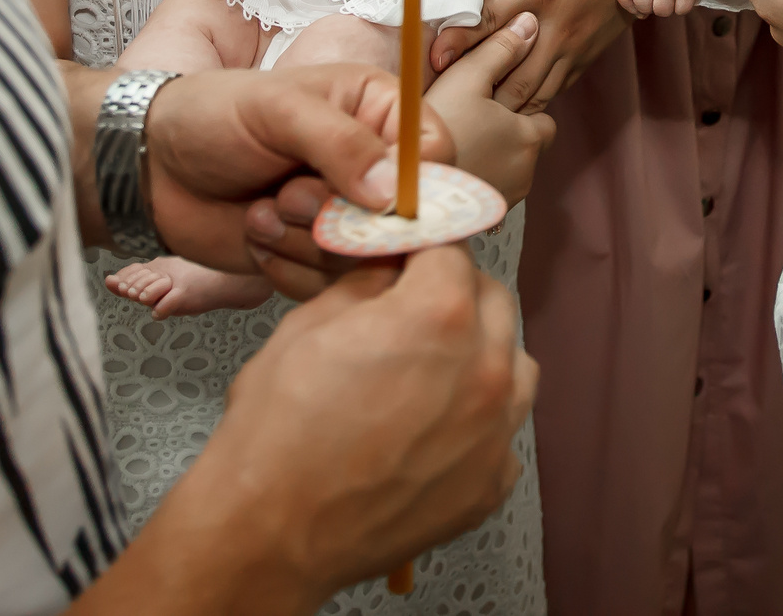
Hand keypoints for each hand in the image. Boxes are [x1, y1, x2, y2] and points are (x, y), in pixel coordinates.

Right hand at [130, 246, 535, 609]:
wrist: (269, 530)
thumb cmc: (277, 428)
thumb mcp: (309, 324)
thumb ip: (368, 284)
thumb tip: (392, 269)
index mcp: (439, 314)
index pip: (452, 251)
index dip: (423, 251)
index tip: (409, 260)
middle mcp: (484, 368)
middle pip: (492, 302)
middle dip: (456, 295)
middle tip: (414, 311)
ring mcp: (495, 432)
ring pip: (513, 363)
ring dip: (481, 353)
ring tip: (430, 371)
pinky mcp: (491, 483)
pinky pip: (503, 431)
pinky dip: (478, 421)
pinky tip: (433, 430)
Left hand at [143, 56, 451, 284]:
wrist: (151, 169)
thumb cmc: (209, 117)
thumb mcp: (275, 109)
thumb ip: (339, 143)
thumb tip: (393, 190)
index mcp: (377, 109)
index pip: (436, 154)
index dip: (414, 185)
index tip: (370, 200)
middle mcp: (373, 163)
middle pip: (408, 216)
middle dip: (343, 216)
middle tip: (289, 194)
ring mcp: (347, 215)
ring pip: (369, 256)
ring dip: (308, 241)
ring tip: (264, 209)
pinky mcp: (319, 257)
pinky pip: (332, 283)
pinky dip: (290, 268)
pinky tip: (257, 233)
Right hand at [424, 14, 557, 204]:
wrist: (409, 186)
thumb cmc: (440, 127)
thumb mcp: (467, 78)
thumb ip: (500, 49)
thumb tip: (530, 23)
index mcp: (531, 135)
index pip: (544, 120)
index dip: (519, 110)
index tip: (491, 106)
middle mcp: (528, 170)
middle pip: (528, 146)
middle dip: (508, 136)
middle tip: (473, 124)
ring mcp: (508, 196)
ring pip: (510, 169)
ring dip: (494, 158)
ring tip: (460, 144)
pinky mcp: (487, 215)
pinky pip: (492, 189)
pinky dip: (481, 178)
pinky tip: (455, 166)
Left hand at [430, 0, 652, 110]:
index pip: (491, 20)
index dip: (459, 40)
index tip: (433, 57)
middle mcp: (557, 25)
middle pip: (508, 69)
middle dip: (475, 84)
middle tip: (443, 93)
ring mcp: (573, 46)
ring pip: (531, 91)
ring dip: (500, 102)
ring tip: (470, 106)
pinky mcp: (585, 56)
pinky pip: (552, 91)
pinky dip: (527, 103)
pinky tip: (505, 105)